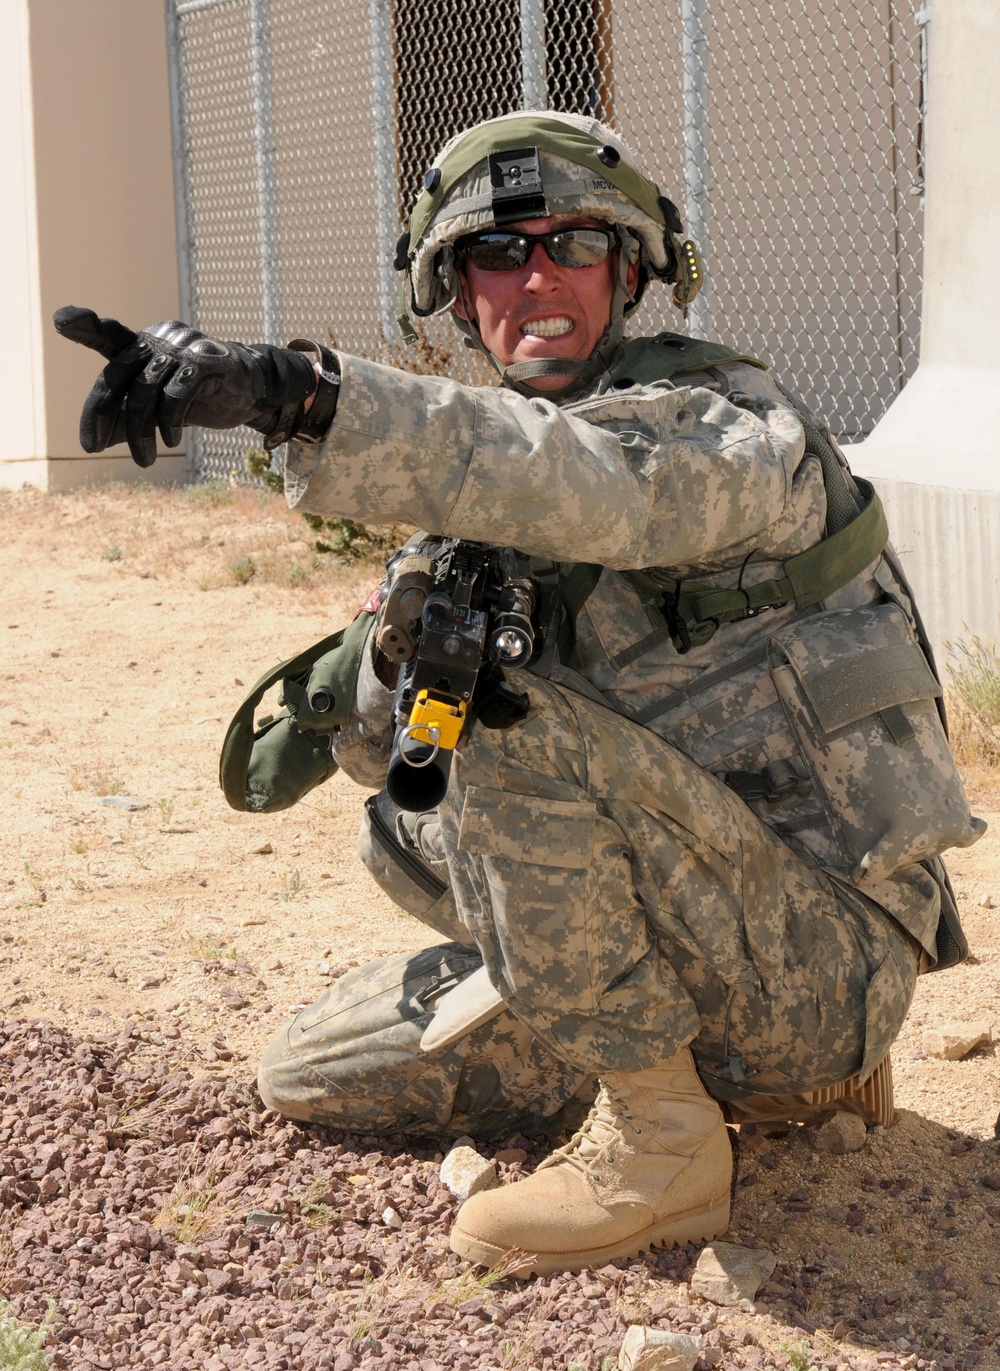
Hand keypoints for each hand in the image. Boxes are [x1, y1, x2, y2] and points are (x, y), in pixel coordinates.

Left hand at [53, 306, 317, 467]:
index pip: (107, 336)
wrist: (250, 392)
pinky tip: (172, 442)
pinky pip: (176, 394)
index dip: (85, 325)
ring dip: (140, 433)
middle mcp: (158, 339)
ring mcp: (183, 347)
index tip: (61, 319)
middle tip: (92, 447)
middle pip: (118, 378)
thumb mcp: (157, 411)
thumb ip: (124, 421)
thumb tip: (92, 444)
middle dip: (100, 414)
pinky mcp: (207, 362)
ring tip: (143, 459)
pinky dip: (169, 422)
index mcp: (142, 345)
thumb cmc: (198, 397)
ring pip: (145, 392)